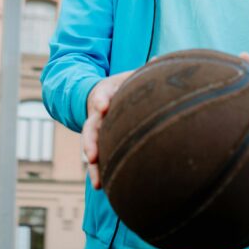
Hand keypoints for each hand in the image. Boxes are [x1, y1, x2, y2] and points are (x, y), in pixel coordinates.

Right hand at [81, 70, 133, 188]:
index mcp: (105, 93)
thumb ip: (143, 71)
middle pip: (90, 128)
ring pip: (90, 147)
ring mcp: (95, 129)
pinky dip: (98, 172)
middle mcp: (97, 113)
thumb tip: (159, 60)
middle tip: (91, 155)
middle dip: (90, 142)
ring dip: (93, 163)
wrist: (101, 94)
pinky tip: (102, 187)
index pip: (101, 95)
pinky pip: (97, 158)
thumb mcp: (130, 75)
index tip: (103, 106)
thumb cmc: (122, 85)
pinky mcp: (98, 142)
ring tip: (97, 181)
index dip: (101, 100)